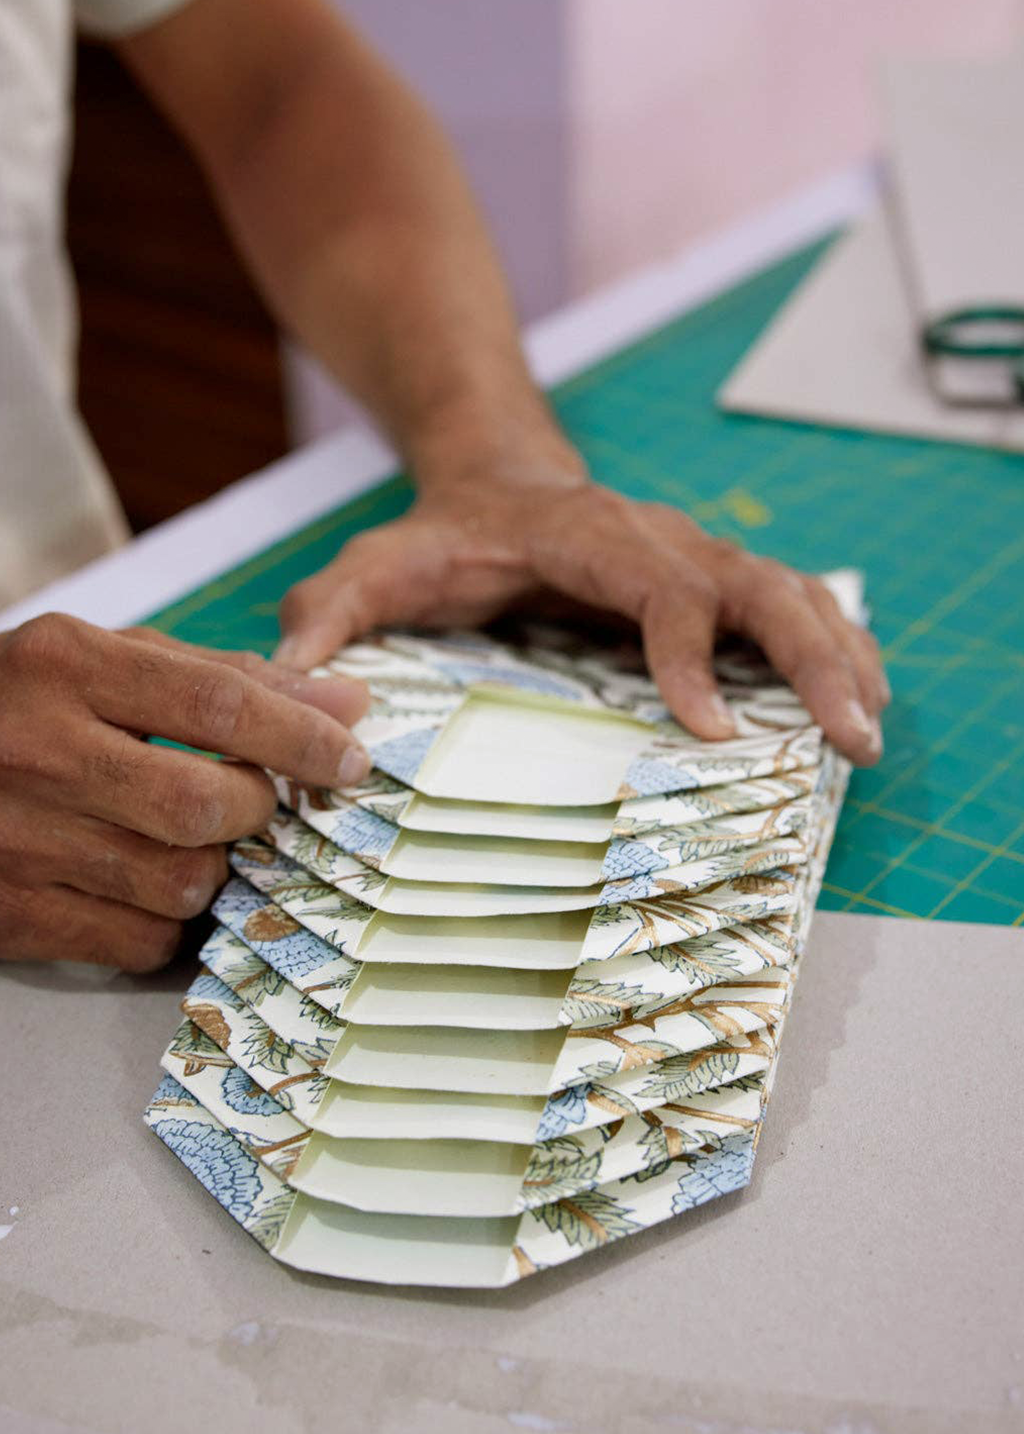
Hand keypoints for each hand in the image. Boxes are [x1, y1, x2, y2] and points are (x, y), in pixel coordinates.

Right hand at [0, 615, 369, 969]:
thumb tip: (346, 704)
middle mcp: (38, 751)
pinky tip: (140, 882)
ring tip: (181, 837)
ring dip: (212, 869)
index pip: (218, 702)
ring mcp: (17, 840)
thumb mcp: (108, 659)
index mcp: (67, 665)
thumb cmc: (23, 705)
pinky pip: (140, 942)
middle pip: (205, 805)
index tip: (350, 757)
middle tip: (250, 798)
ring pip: (181, 884)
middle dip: (254, 808)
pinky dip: (166, 922)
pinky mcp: (9, 914)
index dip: (302, 737)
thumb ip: (227, 676)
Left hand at [276, 463, 888, 764]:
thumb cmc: (441, 534)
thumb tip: (293, 682)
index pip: (660, 584)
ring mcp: (696, 556)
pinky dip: (835, 647)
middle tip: (848, 738)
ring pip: (792, 593)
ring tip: (871, 734)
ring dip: (840, 658)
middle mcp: (660, 540)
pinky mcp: (713, 581)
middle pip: (757, 586)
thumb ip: (329, 614)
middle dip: (809, 660)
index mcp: (588, 535)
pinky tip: (864, 699)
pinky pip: (792, 606)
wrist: (493, 475)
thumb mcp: (373, 564)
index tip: (708, 730)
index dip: (689, 652)